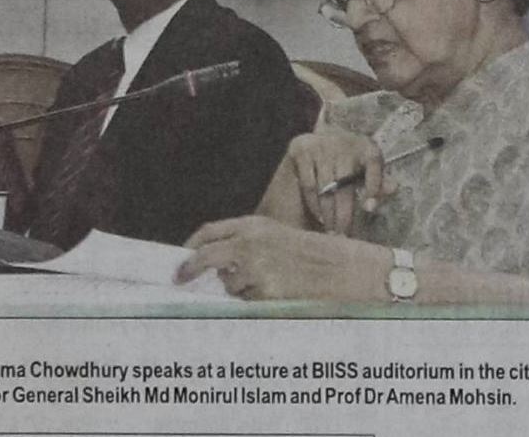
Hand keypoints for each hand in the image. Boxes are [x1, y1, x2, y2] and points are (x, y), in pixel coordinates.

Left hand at [176, 215, 388, 300]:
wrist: (349, 270)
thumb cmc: (318, 255)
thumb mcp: (280, 237)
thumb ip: (249, 244)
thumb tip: (217, 263)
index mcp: (254, 225)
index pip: (209, 232)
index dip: (192, 246)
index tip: (182, 256)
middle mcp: (251, 243)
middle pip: (206, 257)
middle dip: (190, 268)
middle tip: (180, 278)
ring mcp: (257, 268)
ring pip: (231, 285)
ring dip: (239, 289)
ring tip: (272, 283)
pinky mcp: (266, 292)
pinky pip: (249, 302)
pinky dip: (257, 301)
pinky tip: (280, 293)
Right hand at [286, 128, 390, 234]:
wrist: (325, 138)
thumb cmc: (353, 161)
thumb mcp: (370, 169)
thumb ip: (380, 183)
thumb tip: (387, 192)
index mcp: (367, 148)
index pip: (374, 167)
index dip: (373, 189)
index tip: (368, 209)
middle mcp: (344, 143)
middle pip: (345, 186)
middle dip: (343, 215)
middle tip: (343, 235)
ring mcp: (321, 146)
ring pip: (325, 188)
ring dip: (328, 213)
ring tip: (331, 231)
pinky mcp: (302, 150)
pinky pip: (309, 184)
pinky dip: (314, 204)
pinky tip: (320, 216)